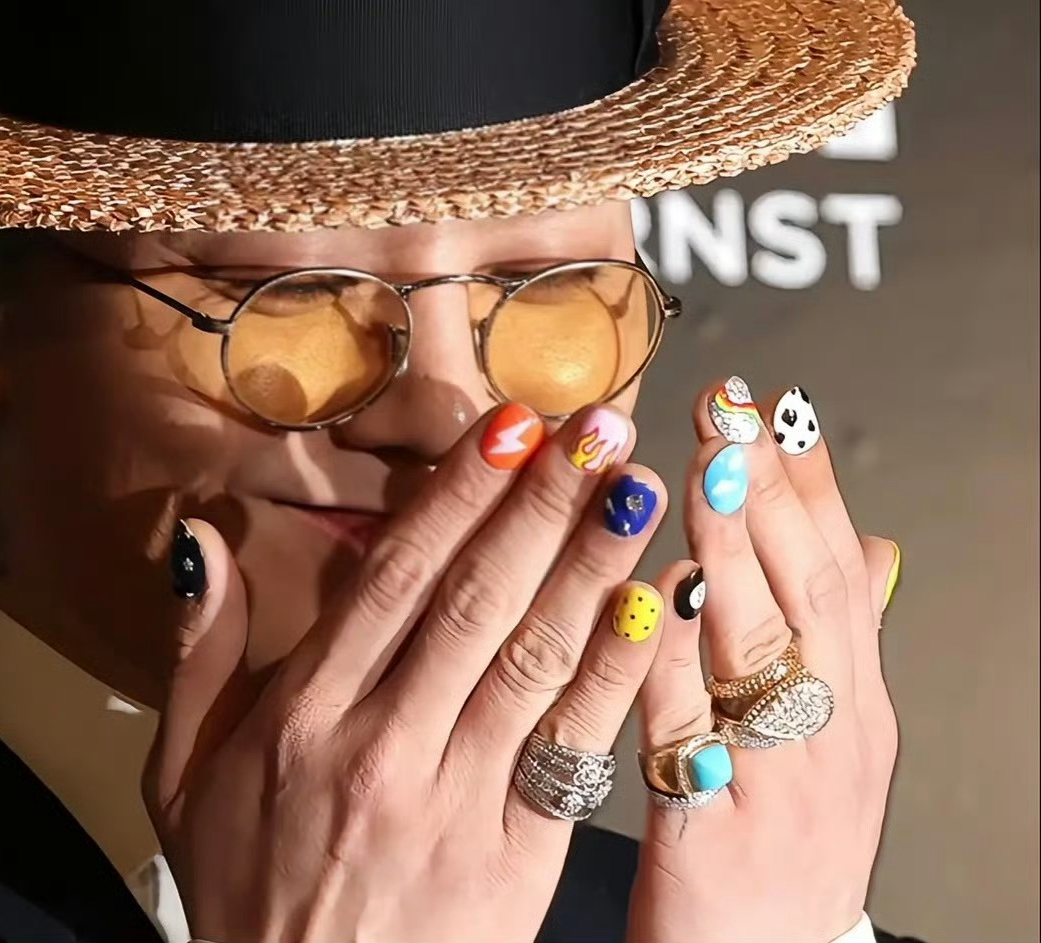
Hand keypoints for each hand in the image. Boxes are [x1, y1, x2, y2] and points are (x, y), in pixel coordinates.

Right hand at [147, 403, 667, 942]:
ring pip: (531, 661)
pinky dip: (616, 674)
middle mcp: (380, 746)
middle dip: (540, 504)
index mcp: (300, 717)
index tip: (508, 424)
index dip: (456, 496)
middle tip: (596, 425)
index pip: (391, 580)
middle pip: (472, 602)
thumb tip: (206, 544)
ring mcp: (453, 802)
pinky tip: (654, 608)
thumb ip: (198, 657)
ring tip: (638, 489)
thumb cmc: (246, 893)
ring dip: (591, 567)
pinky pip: (572, 750)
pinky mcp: (515, 855)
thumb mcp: (181, 778)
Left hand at [627, 379, 900, 942]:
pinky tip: (648, 597)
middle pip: (807, 594)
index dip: (809, 485)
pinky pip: (687, 730)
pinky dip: (669, 659)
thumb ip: (840, 647)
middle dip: (768, 494)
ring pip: (757, 651)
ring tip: (699, 472)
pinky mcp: (714, 831)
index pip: (839, 571)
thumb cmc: (779, 844)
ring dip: (729, 554)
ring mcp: (779, 783)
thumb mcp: (836, 746)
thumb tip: (873, 546)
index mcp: (858, 706)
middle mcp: (833, 736)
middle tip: (731, 411)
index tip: (776, 406)